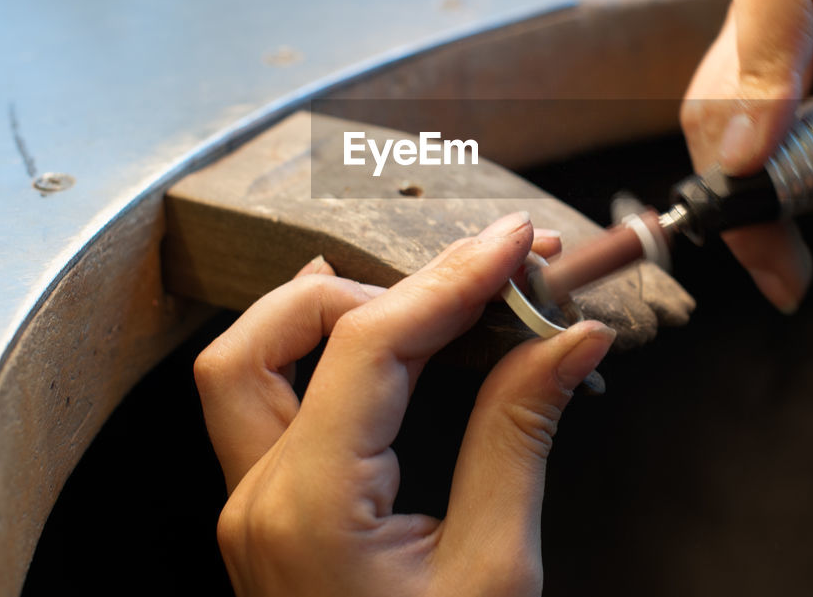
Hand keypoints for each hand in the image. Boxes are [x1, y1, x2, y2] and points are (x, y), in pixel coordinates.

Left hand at [194, 211, 615, 596]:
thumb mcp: (494, 569)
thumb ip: (517, 435)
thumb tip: (567, 339)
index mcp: (310, 509)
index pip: (369, 346)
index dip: (449, 281)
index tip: (513, 248)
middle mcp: (257, 499)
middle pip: (270, 337)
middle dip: (372, 283)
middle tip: (469, 275)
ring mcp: (249, 509)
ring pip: (245, 364)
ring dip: (326, 309)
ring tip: (417, 288)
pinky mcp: (264, 514)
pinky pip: (264, 404)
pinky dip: (316, 353)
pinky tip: (370, 335)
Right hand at [681, 0, 812, 312]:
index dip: (757, 75)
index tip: (755, 161)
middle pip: (728, 77)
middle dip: (739, 178)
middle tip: (780, 263)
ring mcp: (767, 16)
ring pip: (709, 110)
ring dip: (737, 193)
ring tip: (786, 258)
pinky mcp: (745, 52)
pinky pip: (715, 126)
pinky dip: (738, 190)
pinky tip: (777, 230)